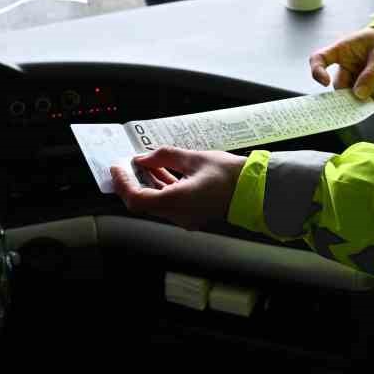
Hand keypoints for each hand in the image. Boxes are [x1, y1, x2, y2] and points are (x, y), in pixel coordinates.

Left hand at [110, 147, 244, 229]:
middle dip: (133, 181)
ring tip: (147, 162)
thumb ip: (165, 156)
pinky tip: (163, 170)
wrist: (257, 189)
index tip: (116, 168)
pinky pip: (170, 202)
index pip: (136, 198)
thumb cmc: (230, 174)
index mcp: (176, 201)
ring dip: (148, 183)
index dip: (122, 183)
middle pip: (144, 202)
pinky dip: (162, 187)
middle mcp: (178, 214)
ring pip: (156, 202)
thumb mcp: (194, 158)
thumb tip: (144, 158)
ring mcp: (186, 217)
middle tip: (129, 162)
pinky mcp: (193, 214)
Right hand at [309, 27, 373, 98]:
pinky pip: (362, 94)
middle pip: (338, 83)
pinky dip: (368, 99)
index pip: (319, 58)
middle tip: (356, 104)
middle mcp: (344, 63)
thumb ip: (371, 73)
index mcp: (341, 49)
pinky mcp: (362, 82)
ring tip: (370, 104)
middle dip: (346, 95)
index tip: (325, 82)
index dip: (317, 71)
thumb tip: (359, 94)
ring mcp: (353, 74)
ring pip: (350, 92)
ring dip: (358, 99)